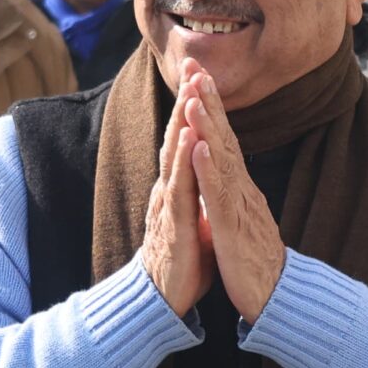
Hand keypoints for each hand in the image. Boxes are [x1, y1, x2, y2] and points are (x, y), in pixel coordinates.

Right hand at [141, 91, 214, 315]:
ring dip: (183, 122)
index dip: (193, 106)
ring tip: (191, 92)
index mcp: (178, 186)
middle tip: (193, 64)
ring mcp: (169, 206)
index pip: (185, 138)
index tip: (201, 73)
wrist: (162, 303)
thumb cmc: (182, 263)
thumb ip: (198, 195)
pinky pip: (181, 191)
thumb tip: (205, 176)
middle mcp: (170, 189)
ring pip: (175, 157)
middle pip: (177, 136)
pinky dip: (186, 165)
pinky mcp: (174, 226)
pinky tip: (191, 142)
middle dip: (185, 99)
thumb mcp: (195, 220)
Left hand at [185, 70, 286, 321]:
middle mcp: (241, 190)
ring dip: (207, 126)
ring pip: (221, 159)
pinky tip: (199, 147)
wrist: (277, 299)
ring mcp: (239, 207)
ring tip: (194, 95)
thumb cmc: (254, 262)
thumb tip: (220, 174)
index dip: (210, 108)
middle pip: (224, 138)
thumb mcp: (238, 219)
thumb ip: (229, 194)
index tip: (197, 76)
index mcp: (238, 189)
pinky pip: (219, 195)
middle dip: (209, 102)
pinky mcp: (233, 229)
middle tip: (197, 67)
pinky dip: (208, 168)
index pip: (223, 140)